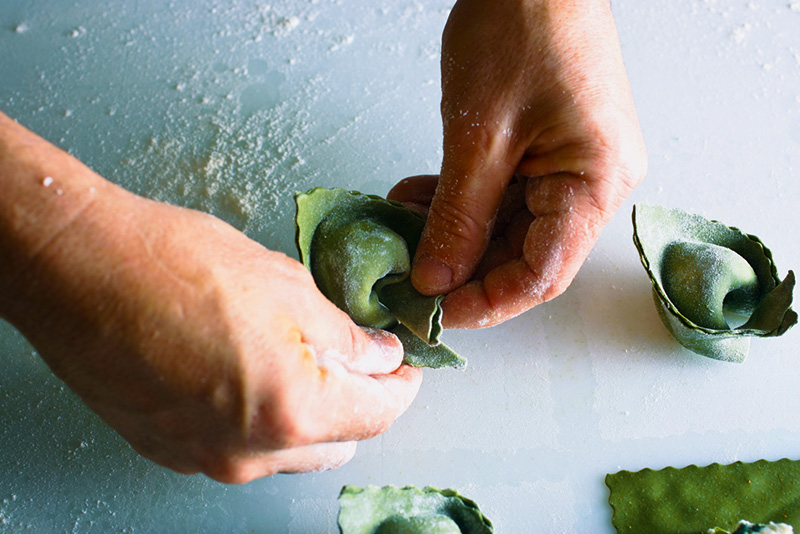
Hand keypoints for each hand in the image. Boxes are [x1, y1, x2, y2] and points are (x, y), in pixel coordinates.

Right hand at [0, 114, 421, 482]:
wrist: (81, 271)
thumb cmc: (178, 266)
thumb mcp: (289, 286)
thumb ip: (346, 335)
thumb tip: (379, 356)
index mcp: (294, 410)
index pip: (380, 414)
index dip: (401, 383)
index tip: (402, 360)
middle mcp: (252, 452)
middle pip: (340, 440)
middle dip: (358, 399)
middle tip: (354, 353)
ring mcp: (208, 457)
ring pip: (291, 450)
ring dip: (310, 413)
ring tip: (298, 358)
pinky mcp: (171, 450)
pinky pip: (241, 446)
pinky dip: (262, 418)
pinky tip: (248, 370)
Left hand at [389, 0, 646, 327]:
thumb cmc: (522, 29)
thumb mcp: (480, 135)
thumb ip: (459, 215)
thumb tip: (437, 279)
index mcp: (595, 184)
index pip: (540, 275)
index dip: (484, 302)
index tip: (432, 311)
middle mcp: (593, 183)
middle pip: (524, 254)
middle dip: (460, 267)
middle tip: (406, 274)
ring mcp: (572, 165)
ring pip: (507, 227)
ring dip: (453, 233)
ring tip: (403, 229)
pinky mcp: (547, 148)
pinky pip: (502, 194)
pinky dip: (460, 202)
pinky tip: (419, 199)